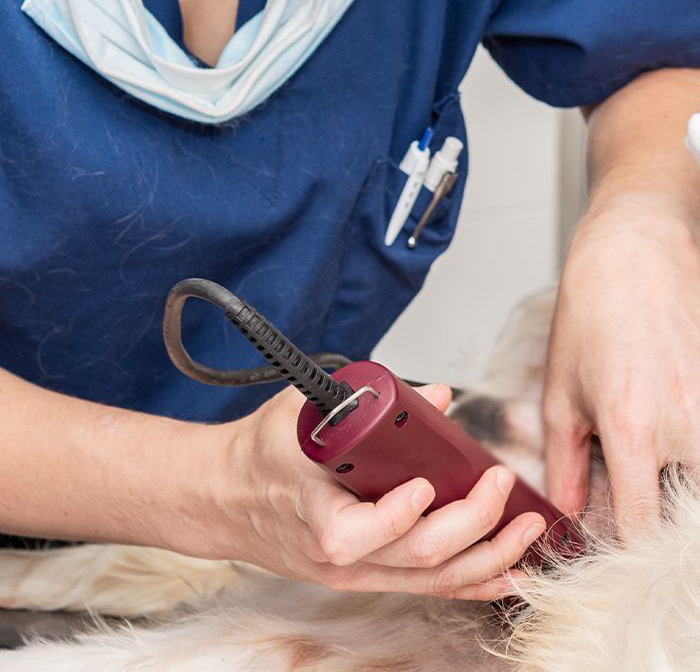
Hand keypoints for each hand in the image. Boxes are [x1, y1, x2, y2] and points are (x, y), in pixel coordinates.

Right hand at [194, 381, 544, 599]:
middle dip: (471, 524)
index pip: (355, 534)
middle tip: (501, 482)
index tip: (426, 485)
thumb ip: (361, 399)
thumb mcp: (300, 412)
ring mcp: (358, 574)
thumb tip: (436, 396)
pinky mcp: (372, 578)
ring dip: (490, 557)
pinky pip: (433, 588)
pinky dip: (478, 582)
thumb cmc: (262, 453)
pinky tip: (514, 571)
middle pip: (413, 558)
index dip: (396, 516)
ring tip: (530, 528)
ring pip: (433, 581)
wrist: (225, 499)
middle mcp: (338, 556)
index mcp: (312, 513)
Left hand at [543, 191, 699, 537]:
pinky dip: (695, 451)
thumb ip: (565, 463)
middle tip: (641, 505)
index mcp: (633, 429)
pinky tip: (674, 436)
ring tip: (658, 467)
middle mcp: (686, 424)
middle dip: (667, 525)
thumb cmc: (592, 312)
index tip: (615, 543)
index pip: (642, 527)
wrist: (636, 250)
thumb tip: (570, 514)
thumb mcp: (561, 391)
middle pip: (691, 518)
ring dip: (687, 486)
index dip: (627, 549)